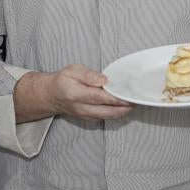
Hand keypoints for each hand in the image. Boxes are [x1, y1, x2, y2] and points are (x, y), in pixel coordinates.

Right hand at [17, 64, 132, 121]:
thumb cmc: (63, 81)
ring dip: (123, 111)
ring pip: (109, 117)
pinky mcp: (89, 119)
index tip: (128, 95)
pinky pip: (106, 118)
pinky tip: (124, 105)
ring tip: (134, 101)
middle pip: (108, 111)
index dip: (115, 98)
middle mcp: (81, 108)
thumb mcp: (72, 70)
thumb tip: (103, 80)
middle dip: (124, 107)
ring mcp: (86, 116)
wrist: (51, 96)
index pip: (99, 98)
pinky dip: (117, 113)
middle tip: (137, 99)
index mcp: (76, 94)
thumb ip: (88, 75)